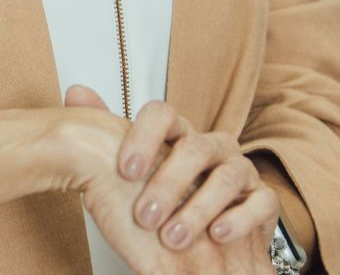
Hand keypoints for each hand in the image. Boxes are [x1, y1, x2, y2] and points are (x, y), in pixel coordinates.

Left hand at [61, 85, 277, 272]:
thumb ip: (108, 133)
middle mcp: (212, 145)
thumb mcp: (138, 171)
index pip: (163, 114)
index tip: (125, 171)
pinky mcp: (264, 200)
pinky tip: (217, 234)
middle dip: (168, 183)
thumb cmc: (169, 203)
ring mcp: (241, 170)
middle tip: (145, 216)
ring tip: (173, 237)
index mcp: (180, 133)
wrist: (211, 247)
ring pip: (227, 176)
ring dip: (198, 208)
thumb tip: (75, 91)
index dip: (144, 137)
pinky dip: (238, 219)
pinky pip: (260, 202)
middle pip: (194, 147)